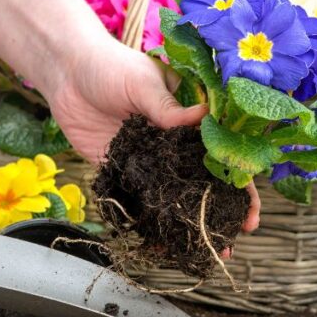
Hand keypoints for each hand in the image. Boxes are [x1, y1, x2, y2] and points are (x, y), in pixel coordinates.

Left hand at [0, 0, 260, 236]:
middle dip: (222, 209)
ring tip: (203, 250)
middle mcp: (173, 143)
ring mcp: (148, 160)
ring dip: (188, 222)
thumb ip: (168, 107)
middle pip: (203, 180)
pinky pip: (137, 200)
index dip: (239, 178)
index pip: (221, 150)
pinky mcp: (120, 171)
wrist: (65, 73)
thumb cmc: (111, 66)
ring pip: (174, 196)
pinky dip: (148, 223)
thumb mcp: (143, 82)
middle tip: (236, 235)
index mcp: (187, 118)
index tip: (251, 205)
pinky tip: (161, 245)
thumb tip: (203, 116)